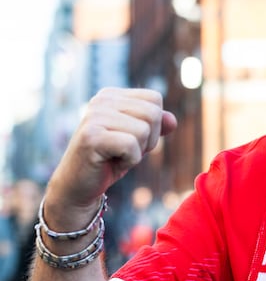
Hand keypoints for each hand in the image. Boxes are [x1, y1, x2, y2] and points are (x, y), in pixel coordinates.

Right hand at [47, 87, 176, 212]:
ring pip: (144, 131)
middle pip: (153, 114)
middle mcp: (100, 100)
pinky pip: (131, 146)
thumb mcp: (139, 140)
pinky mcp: (92, 136)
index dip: (154, 125)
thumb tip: (172, 120)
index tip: (132, 138)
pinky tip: (110, 162)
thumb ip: (157, 125)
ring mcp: (94, 116)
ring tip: (116, 155)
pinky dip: (129, 160)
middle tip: (125, 150)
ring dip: (137, 151)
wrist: (78, 185)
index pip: (154, 99)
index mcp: (111, 95)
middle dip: (149, 139)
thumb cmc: (110, 160)